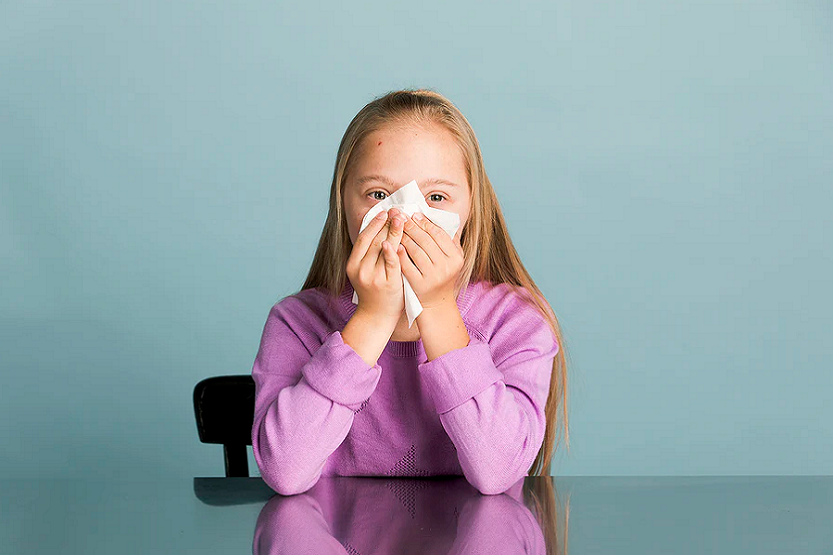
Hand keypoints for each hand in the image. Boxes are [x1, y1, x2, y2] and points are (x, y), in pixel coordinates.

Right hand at [346, 208, 407, 324]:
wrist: (377, 316)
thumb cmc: (375, 291)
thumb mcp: (366, 271)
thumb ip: (370, 254)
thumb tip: (380, 229)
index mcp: (353, 264)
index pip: (364, 238)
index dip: (374, 223)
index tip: (384, 211)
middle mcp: (360, 270)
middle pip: (374, 240)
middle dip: (386, 224)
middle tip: (397, 211)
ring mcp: (373, 277)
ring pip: (383, 249)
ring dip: (394, 232)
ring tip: (403, 220)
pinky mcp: (386, 284)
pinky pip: (392, 263)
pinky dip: (396, 251)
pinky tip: (401, 241)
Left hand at [399, 212, 463, 309]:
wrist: (436, 302)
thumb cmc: (442, 275)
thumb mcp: (452, 258)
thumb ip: (449, 239)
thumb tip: (435, 217)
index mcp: (455, 258)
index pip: (439, 234)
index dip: (425, 222)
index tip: (414, 214)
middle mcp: (446, 267)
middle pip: (426, 240)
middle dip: (411, 226)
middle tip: (401, 217)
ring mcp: (432, 277)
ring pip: (415, 251)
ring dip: (404, 237)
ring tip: (396, 228)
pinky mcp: (419, 285)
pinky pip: (407, 265)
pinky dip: (400, 254)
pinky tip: (394, 245)